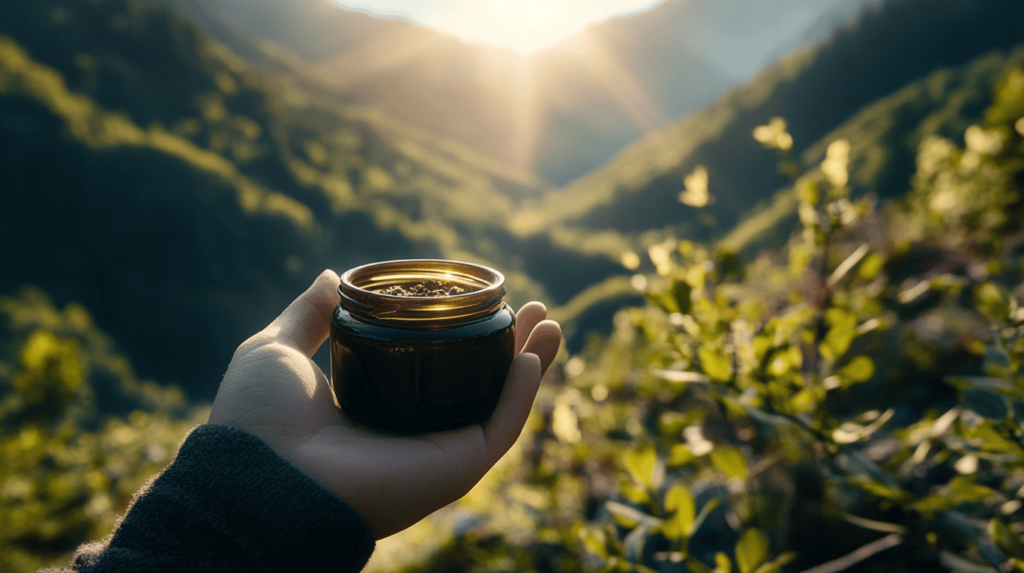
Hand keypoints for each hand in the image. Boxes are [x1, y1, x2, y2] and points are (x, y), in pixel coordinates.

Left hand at [208, 269, 561, 538]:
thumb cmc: (259, 420)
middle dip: (509, 345)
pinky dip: (521, 394)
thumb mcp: (278, 347)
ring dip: (531, 365)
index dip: (461, 336)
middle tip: (530, 309)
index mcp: (377, 408)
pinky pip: (499, 428)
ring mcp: (436, 452)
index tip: (479, 302)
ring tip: (551, 325)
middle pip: (476, 384)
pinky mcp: (454, 468)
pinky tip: (533, 358)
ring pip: (498, 404)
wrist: (261, 475)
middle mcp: (412, 432)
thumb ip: (308, 315)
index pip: (433, 370)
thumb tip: (334, 277)